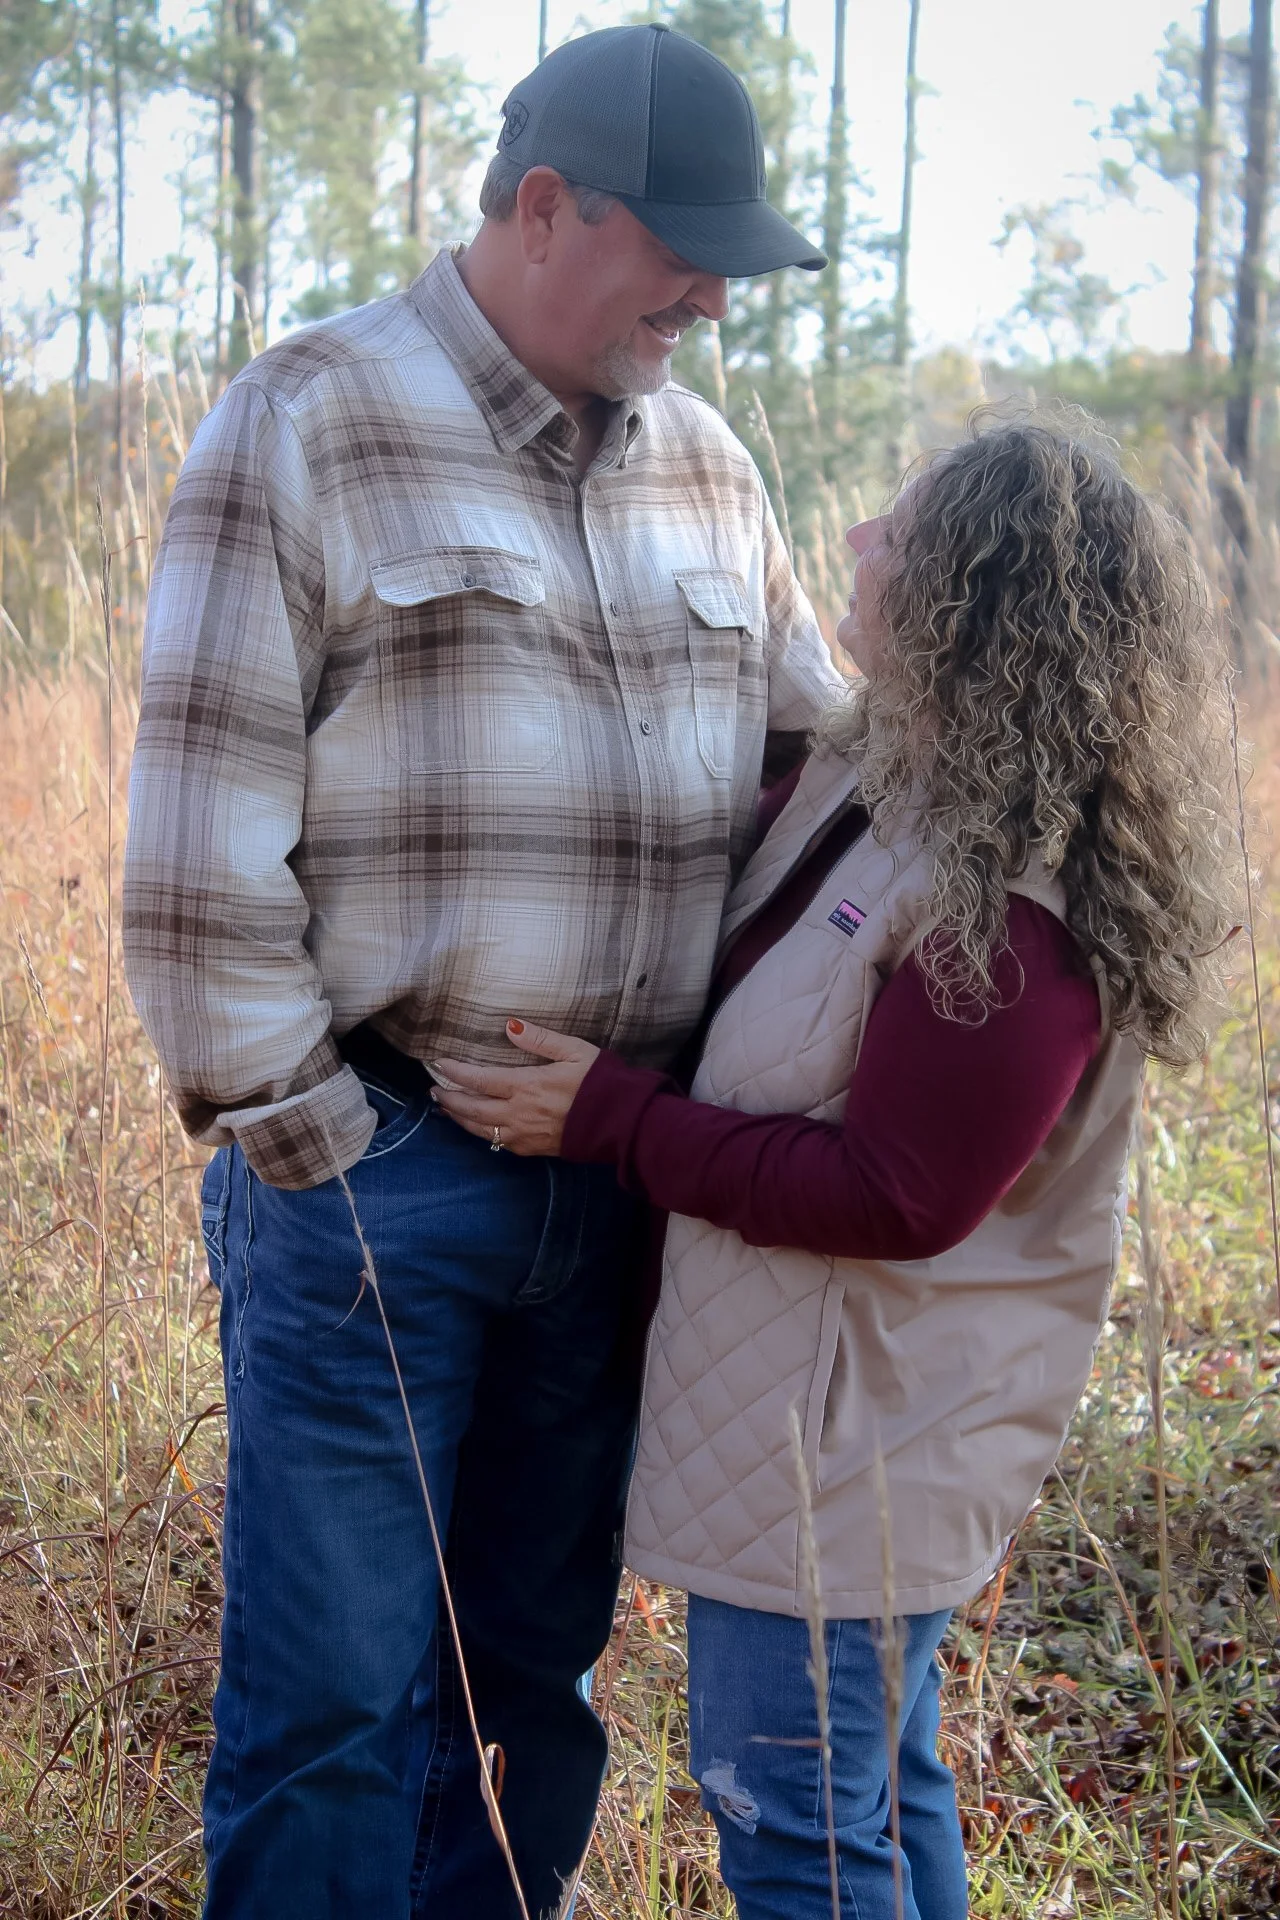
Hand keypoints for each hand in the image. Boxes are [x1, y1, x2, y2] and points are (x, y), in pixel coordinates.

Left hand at [432, 1019, 599, 1156]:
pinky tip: (478, 1127)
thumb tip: (510, 1025)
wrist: (622, 1123)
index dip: (455, 1072)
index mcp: (527, 1086)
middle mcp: (519, 1113)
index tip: (439, 1063)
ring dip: (459, 1118)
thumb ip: (540, 1038)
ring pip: (480, 1129)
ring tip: (446, 1107)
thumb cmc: (601, 1082)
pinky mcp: (534, 1148)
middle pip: (471, 1108)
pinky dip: (481, 1133)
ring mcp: (525, 1134)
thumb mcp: (575, 1050)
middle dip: (449, 1098)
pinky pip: (499, 1142)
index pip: (478, 1079)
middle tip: (434, 1088)